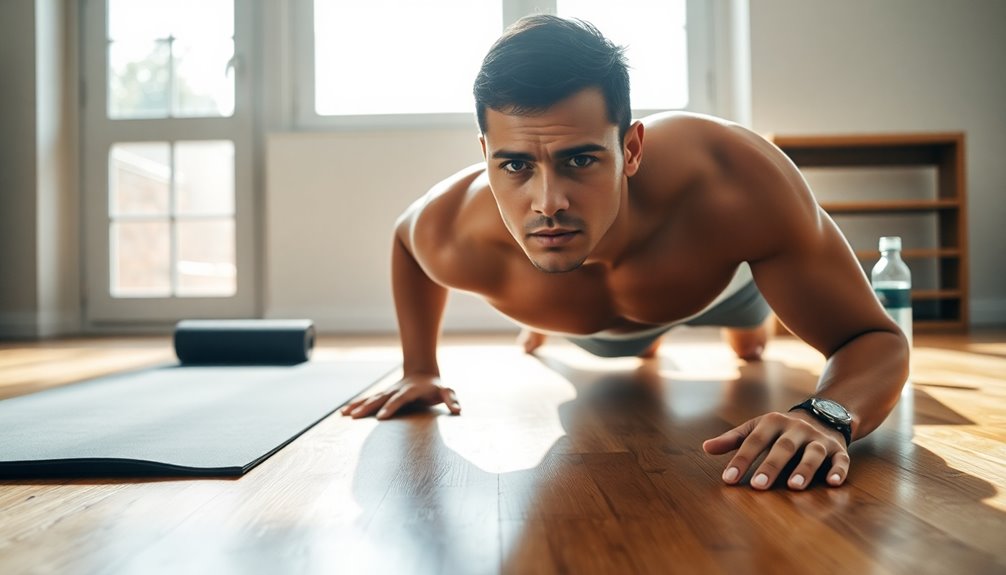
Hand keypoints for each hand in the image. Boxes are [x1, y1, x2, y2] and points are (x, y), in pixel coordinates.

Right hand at [339, 374, 460, 419]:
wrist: (422, 372)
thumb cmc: (435, 387)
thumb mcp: (446, 391)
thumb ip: (451, 400)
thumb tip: (458, 410)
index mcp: (411, 390)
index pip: (400, 399)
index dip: (391, 407)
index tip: (382, 417)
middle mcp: (396, 390)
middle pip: (380, 398)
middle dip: (368, 408)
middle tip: (355, 417)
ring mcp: (388, 392)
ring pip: (371, 398)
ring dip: (358, 406)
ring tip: (345, 415)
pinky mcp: (382, 395)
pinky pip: (367, 400)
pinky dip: (356, 405)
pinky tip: (343, 413)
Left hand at [702, 411, 849, 490]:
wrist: (823, 415)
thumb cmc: (781, 429)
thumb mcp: (757, 428)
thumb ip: (733, 439)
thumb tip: (706, 448)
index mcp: (773, 421)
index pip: (754, 441)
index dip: (741, 459)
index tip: (728, 479)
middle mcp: (797, 428)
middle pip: (783, 447)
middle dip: (771, 466)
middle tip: (758, 486)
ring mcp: (819, 439)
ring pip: (813, 453)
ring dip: (805, 468)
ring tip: (794, 486)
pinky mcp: (838, 449)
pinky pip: (841, 460)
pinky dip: (838, 470)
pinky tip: (833, 483)